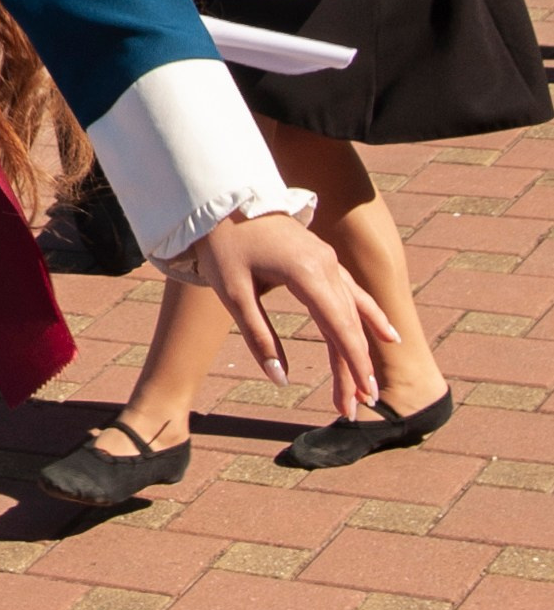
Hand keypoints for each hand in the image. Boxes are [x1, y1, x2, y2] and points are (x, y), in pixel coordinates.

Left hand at [178, 209, 397, 419]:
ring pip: (353, 312)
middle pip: (348, 325)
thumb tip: (280, 380)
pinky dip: (369, 316)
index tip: (360, 396)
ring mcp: (327, 260)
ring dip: (363, 349)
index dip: (352, 365)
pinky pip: (352, 292)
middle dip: (354, 369)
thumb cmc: (224, 247)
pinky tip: (386, 335)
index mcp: (307, 273)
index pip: (339, 327)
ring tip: (371, 385)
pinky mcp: (322, 259)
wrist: (222, 201)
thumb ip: (260, 337)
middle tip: (357, 408)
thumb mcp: (233, 295)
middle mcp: (326, 265)